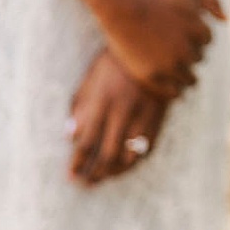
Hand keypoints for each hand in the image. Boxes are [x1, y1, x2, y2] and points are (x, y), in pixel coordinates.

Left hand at [70, 52, 169, 184]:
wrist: (152, 45)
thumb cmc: (115, 61)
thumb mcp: (92, 79)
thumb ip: (80, 106)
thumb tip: (70, 135)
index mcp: (102, 102)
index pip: (86, 142)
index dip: (77, 163)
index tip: (70, 175)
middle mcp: (122, 112)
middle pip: (106, 154)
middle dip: (94, 174)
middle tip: (85, 184)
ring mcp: (143, 115)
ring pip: (129, 156)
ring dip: (115, 172)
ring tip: (104, 178)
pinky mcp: (159, 116)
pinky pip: (148, 148)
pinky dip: (136, 161)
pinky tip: (126, 166)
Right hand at [91, 0, 222, 94]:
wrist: (120, 0)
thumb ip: (211, 2)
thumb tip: (226, 20)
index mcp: (199, 32)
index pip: (206, 40)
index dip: (195, 36)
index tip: (181, 32)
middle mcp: (187, 51)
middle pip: (198, 58)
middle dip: (189, 53)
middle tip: (173, 47)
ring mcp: (168, 65)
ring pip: (189, 78)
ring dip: (184, 73)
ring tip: (172, 67)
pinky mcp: (150, 76)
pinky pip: (172, 92)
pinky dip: (174, 89)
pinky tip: (169, 83)